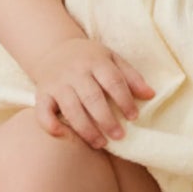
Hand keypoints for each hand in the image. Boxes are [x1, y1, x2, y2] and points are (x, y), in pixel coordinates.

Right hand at [31, 38, 156, 150]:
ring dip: (86, 128)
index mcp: (95, 61)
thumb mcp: (112, 59)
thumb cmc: (89, 59)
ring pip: (70, 108)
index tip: (134, 117)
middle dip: (106, 119)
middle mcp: (75, 71)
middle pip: (92, 97)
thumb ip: (131, 77)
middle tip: (119, 137)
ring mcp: (57, 83)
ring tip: (100, 143)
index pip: (112, 81)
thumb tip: (151, 95)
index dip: (124, 100)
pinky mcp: (42, 93)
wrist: (54, 48)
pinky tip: (63, 135)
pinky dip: (50, 124)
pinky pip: (42, 110)